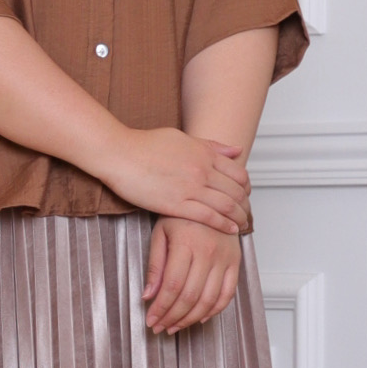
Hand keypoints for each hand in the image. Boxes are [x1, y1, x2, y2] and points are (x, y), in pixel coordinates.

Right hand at [97, 127, 250, 233]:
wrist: (119, 154)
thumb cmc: (145, 144)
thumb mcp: (182, 137)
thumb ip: (210, 145)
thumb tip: (236, 150)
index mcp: (204, 153)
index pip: (239, 172)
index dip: (247, 186)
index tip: (246, 194)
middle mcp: (202, 170)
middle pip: (236, 191)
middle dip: (245, 204)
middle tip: (246, 212)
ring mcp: (190, 188)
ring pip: (226, 205)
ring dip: (238, 217)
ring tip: (242, 223)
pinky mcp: (176, 205)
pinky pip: (208, 217)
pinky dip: (223, 224)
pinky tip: (230, 229)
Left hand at [143, 218, 242, 334]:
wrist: (212, 199)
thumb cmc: (181, 216)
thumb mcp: (161, 234)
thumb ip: (155, 266)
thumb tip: (148, 296)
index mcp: (186, 243)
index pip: (172, 286)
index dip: (161, 308)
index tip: (151, 320)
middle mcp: (208, 252)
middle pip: (190, 296)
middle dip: (172, 317)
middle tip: (160, 328)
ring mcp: (225, 258)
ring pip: (209, 300)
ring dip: (191, 319)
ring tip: (176, 326)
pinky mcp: (236, 262)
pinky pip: (228, 294)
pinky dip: (215, 310)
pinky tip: (200, 318)